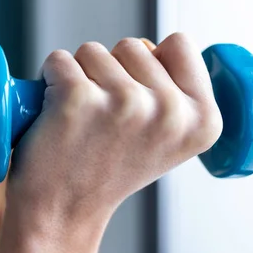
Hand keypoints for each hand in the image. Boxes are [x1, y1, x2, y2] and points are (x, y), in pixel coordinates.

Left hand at [7, 33, 222, 228]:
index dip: (151, 64)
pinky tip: (56, 115)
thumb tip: (156, 47)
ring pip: (94, 50)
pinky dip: (49, 79)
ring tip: (82, 121)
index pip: (180, 44)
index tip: (136, 101)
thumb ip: (175, 91)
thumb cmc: (108, 168)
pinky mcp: (78, 98)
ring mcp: (125, 103)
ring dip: (81, 77)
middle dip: (112, 73)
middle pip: (134, 45)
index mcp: (203, 120)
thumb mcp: (166, 138)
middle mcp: (170, 111)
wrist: (62, 209)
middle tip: (103, 122)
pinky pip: (58, 59)